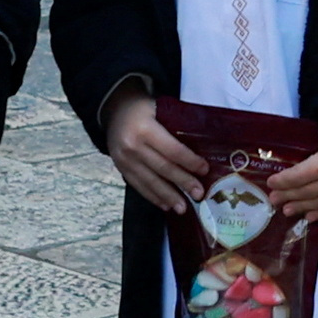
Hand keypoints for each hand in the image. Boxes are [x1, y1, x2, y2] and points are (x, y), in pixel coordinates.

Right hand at [103, 94, 210, 215]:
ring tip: (183, 208)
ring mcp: (124, 160)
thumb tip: (203, 148)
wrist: (113, 111)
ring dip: (168, 196)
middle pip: (162, 168)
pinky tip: (165, 205)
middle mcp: (132, 146)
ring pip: (150, 181)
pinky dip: (153, 197)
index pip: (172, 150)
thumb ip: (176, 126)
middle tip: (199, 194)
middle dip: (182, 183)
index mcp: (145, 128)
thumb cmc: (143, 109)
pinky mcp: (120, 169)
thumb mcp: (160, 109)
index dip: (189, 162)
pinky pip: (138, 186)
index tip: (204, 170)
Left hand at [261, 122, 317, 221]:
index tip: (271, 183)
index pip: (295, 178)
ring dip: (300, 208)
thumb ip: (309, 151)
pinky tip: (309, 216)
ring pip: (317, 204)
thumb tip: (294, 162)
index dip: (281, 181)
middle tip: (273, 200)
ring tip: (287, 210)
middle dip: (286, 196)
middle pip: (304, 193)